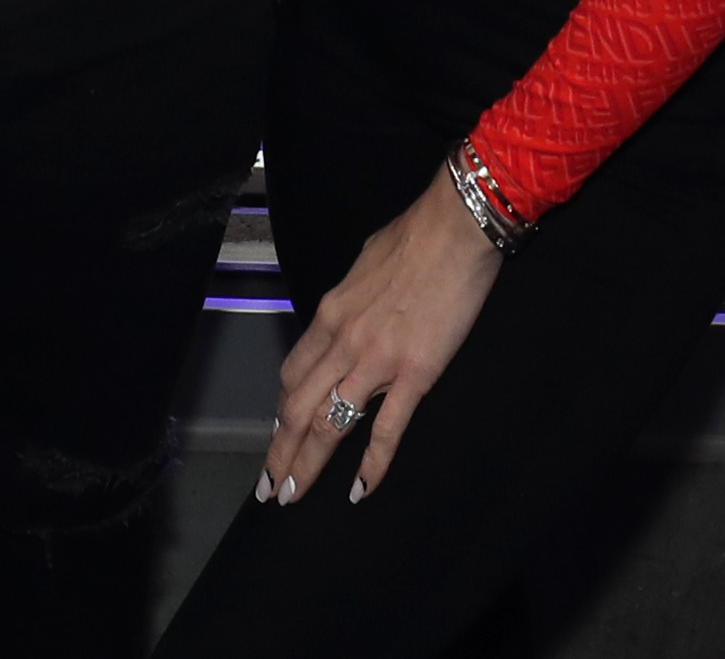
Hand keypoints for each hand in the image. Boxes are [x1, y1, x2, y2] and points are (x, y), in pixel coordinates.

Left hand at [260, 167, 501, 509]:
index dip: (281, 412)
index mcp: (330, 315)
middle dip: (280, 452)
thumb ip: (351, 300)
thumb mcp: (363, 265)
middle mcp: (343, 342)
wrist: (455, 228)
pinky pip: (386, 429)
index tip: (278, 436)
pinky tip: (360, 490)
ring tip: (293, 496)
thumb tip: (350, 313)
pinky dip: (371, 465)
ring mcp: (376, 362)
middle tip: (269, 487)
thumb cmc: (413, 236)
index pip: (293, 374)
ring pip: (329, 425)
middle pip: (297, 409)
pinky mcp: (415, 374)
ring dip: (308, 465)